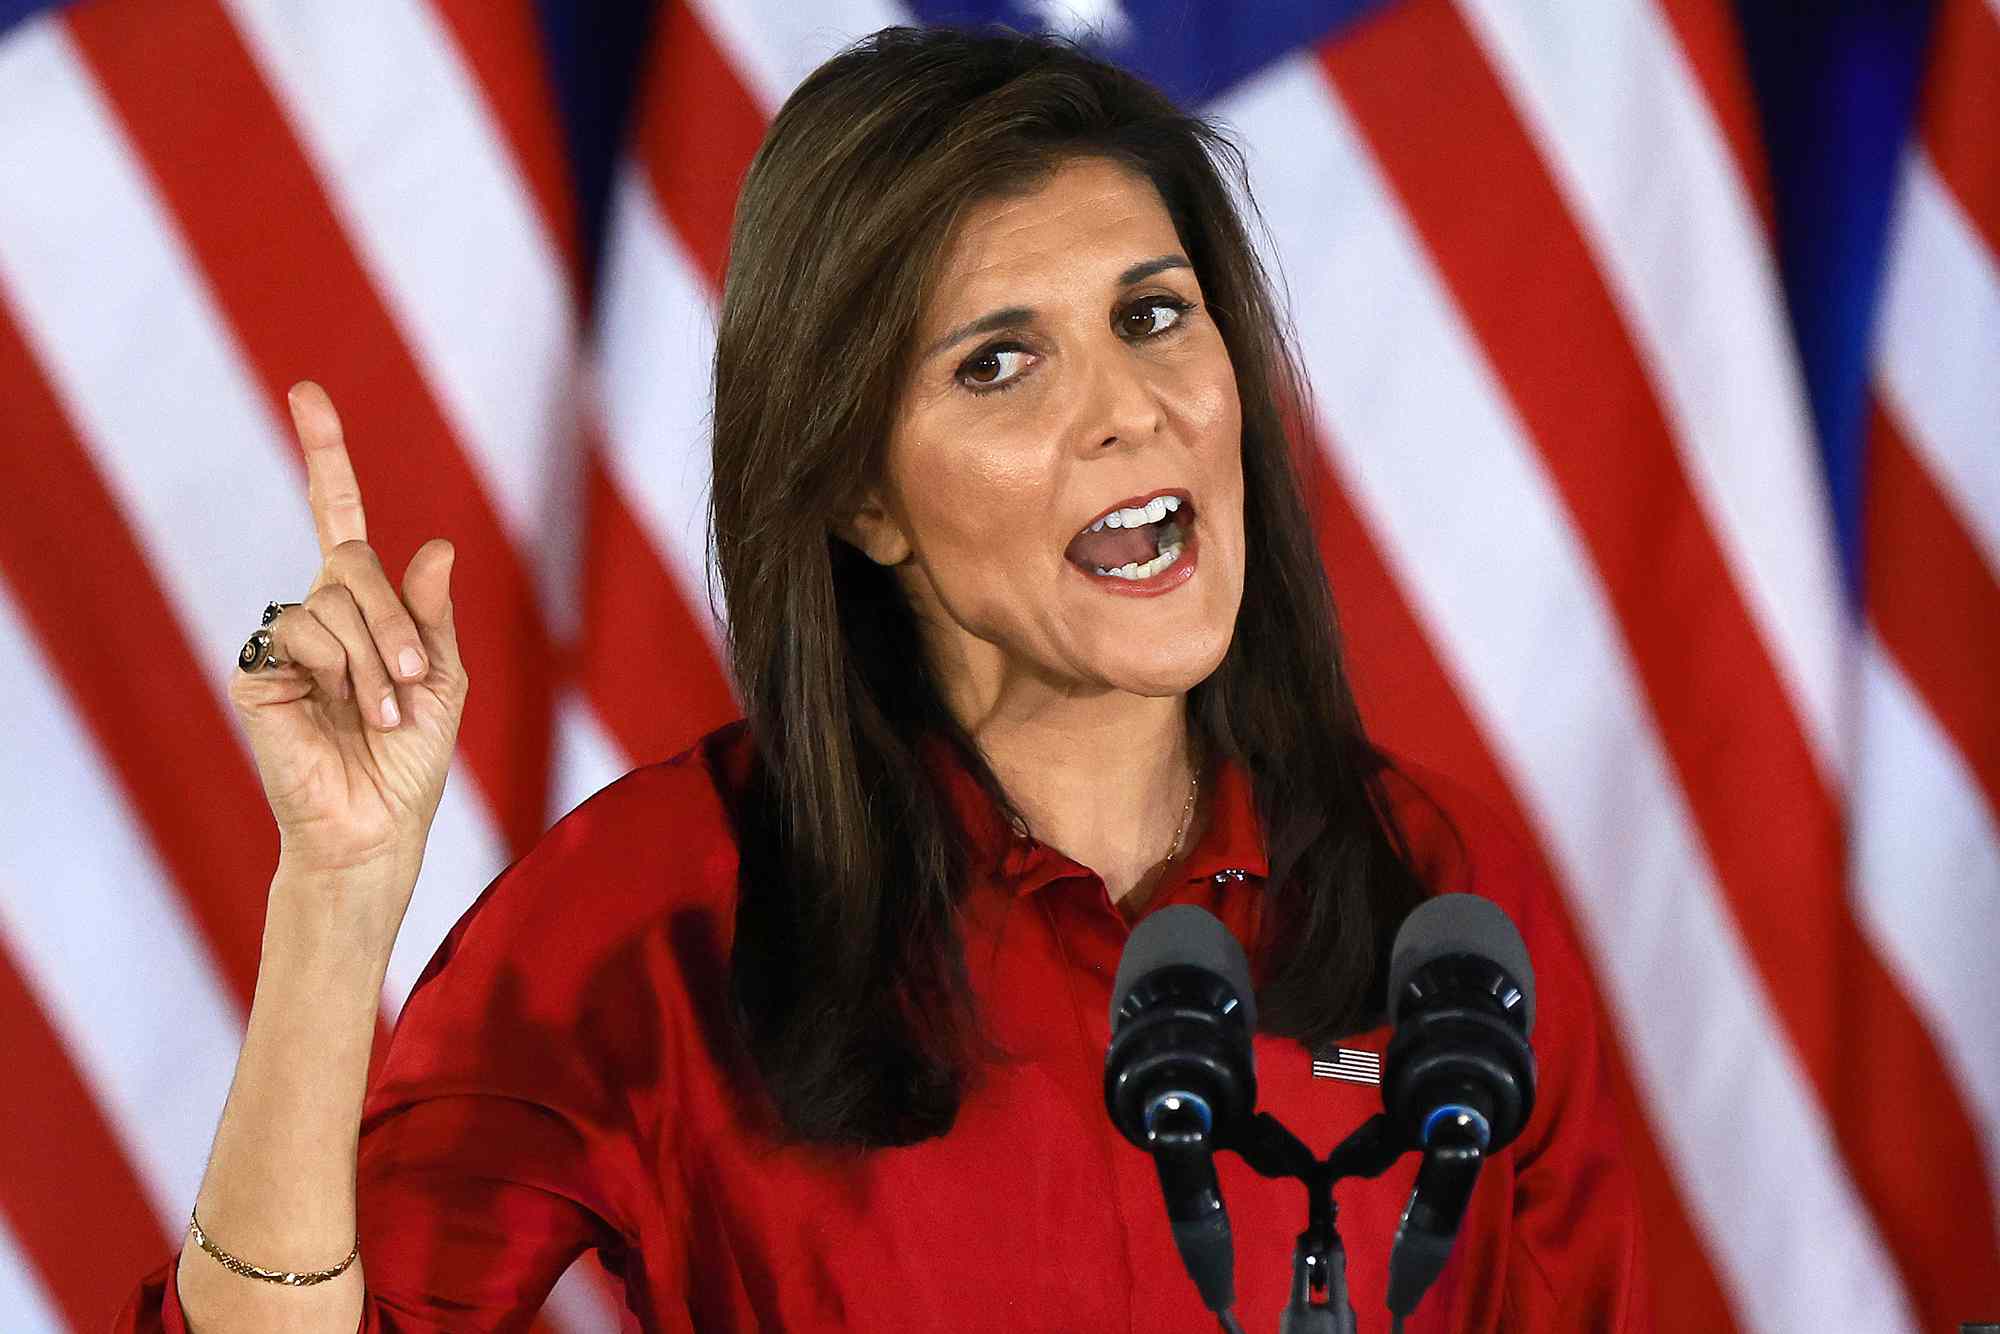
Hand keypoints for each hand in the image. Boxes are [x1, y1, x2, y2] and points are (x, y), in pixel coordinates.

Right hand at [227, 382, 467, 922]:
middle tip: (412, 681)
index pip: (339, 515)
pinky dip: (343, 674)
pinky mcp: (256, 669)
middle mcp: (317, 610)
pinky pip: (303, 636)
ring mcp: (282, 638)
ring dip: (376, 661)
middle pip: (352, 561)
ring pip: (333, 601)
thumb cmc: (413, 758)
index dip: (324, 454)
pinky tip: (346, 717)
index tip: (307, 391)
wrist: (377, 824)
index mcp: (364, 605)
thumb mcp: (443, 677)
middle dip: (396, 621)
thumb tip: (436, 545)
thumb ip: (433, 613)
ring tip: (381, 715)